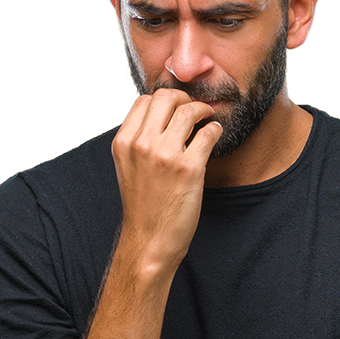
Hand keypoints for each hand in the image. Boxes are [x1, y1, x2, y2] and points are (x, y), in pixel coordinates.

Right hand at [111, 89, 222, 273]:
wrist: (149, 241)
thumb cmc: (143, 206)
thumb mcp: (128, 167)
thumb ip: (138, 141)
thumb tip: (161, 117)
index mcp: (123, 142)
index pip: (145, 100)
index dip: (164, 99)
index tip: (176, 107)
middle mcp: (142, 145)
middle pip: (166, 97)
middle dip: (185, 97)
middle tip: (196, 108)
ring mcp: (165, 155)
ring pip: (189, 110)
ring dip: (203, 110)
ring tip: (208, 117)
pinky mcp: (189, 168)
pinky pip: (208, 133)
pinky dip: (215, 129)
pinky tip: (215, 134)